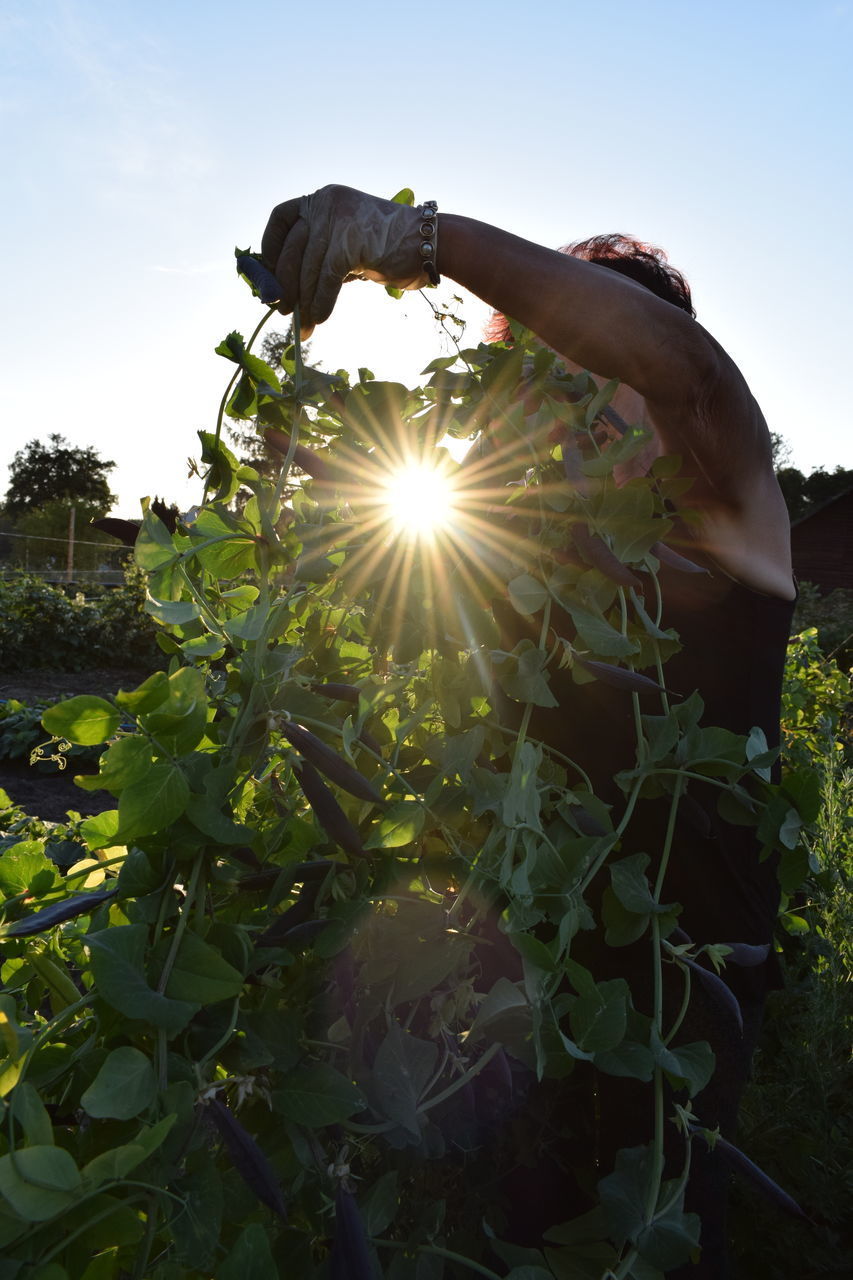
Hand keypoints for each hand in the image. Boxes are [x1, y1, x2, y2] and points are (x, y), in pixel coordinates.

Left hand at [261, 185, 433, 336]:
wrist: (430, 244)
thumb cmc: (389, 249)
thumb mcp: (347, 243)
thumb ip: (320, 255)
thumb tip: (286, 290)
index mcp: (324, 199)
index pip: (282, 218)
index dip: (270, 247)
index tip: (268, 275)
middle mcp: (327, 204)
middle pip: (291, 248)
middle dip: (283, 284)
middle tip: (283, 310)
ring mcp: (339, 220)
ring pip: (307, 268)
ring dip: (303, 302)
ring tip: (303, 325)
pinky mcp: (350, 242)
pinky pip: (326, 279)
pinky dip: (320, 303)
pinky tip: (319, 319)